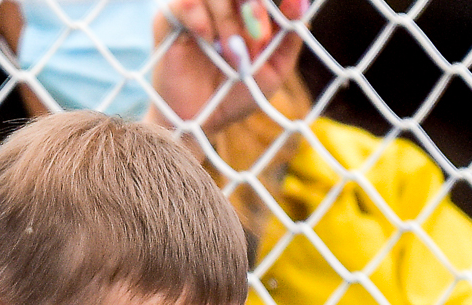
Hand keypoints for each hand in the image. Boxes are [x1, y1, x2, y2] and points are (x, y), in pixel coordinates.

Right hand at [148, 0, 306, 134]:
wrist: (200, 124)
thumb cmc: (234, 98)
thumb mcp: (272, 73)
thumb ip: (289, 41)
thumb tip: (303, 6)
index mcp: (245, 13)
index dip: (276, 2)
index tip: (290, 13)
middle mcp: (221, 7)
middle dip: (254, 8)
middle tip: (260, 38)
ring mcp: (195, 12)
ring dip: (228, 20)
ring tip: (231, 53)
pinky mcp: (169, 22)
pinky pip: (185, 3)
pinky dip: (198, 17)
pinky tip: (206, 38)